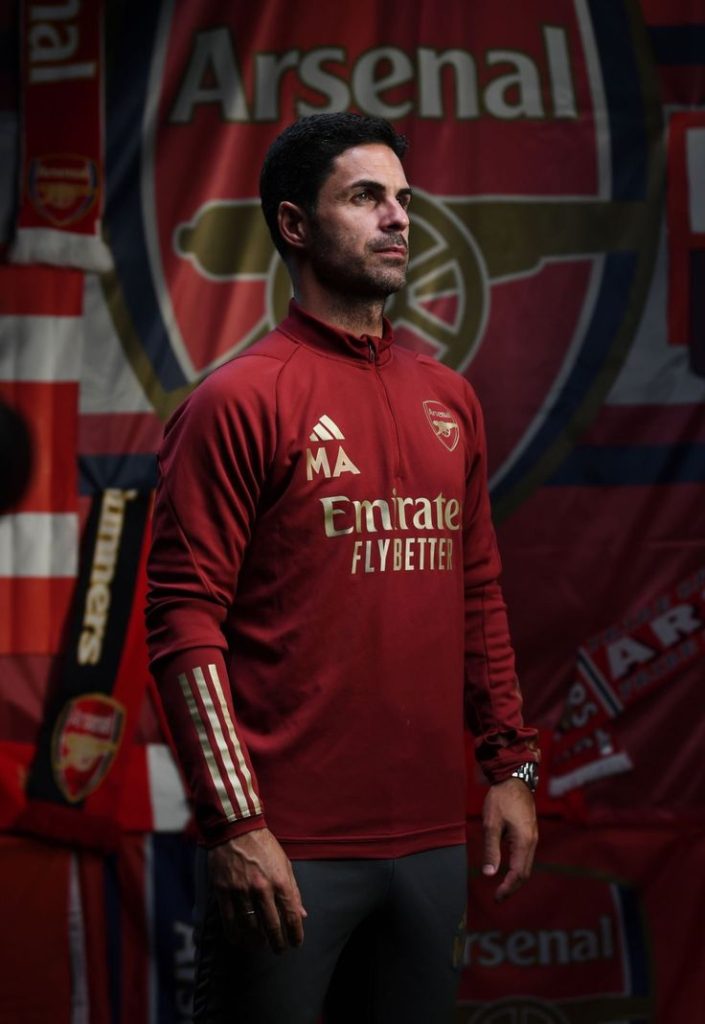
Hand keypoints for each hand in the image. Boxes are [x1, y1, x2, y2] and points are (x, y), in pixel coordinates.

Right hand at [209, 827, 306, 952]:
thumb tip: (302, 914)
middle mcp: (262, 888)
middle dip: (277, 943)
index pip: (291, 916)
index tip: (296, 943)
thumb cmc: (264, 846)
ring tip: (260, 945)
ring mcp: (241, 891)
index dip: (295, 934)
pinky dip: (234, 935)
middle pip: (272, 927)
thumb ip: (294, 890)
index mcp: (280, 881)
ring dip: (256, 941)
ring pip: (250, 927)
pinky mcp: (223, 891)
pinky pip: (228, 920)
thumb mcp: (285, 864)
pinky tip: (239, 940)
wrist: (236, 829)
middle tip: (279, 950)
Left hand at [481, 777, 537, 901]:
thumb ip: (491, 850)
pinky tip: (507, 869)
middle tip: (497, 898)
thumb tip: (488, 874)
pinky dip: (518, 868)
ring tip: (502, 888)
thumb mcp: (491, 824)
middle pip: (525, 873)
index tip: (496, 899)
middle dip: (512, 888)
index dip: (507, 889)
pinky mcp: (530, 833)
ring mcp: (533, 837)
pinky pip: (526, 857)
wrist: (514, 778)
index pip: (518, 874)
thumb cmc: (501, 799)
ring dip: (515, 879)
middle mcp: (532, 842)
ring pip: (527, 866)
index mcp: (523, 842)